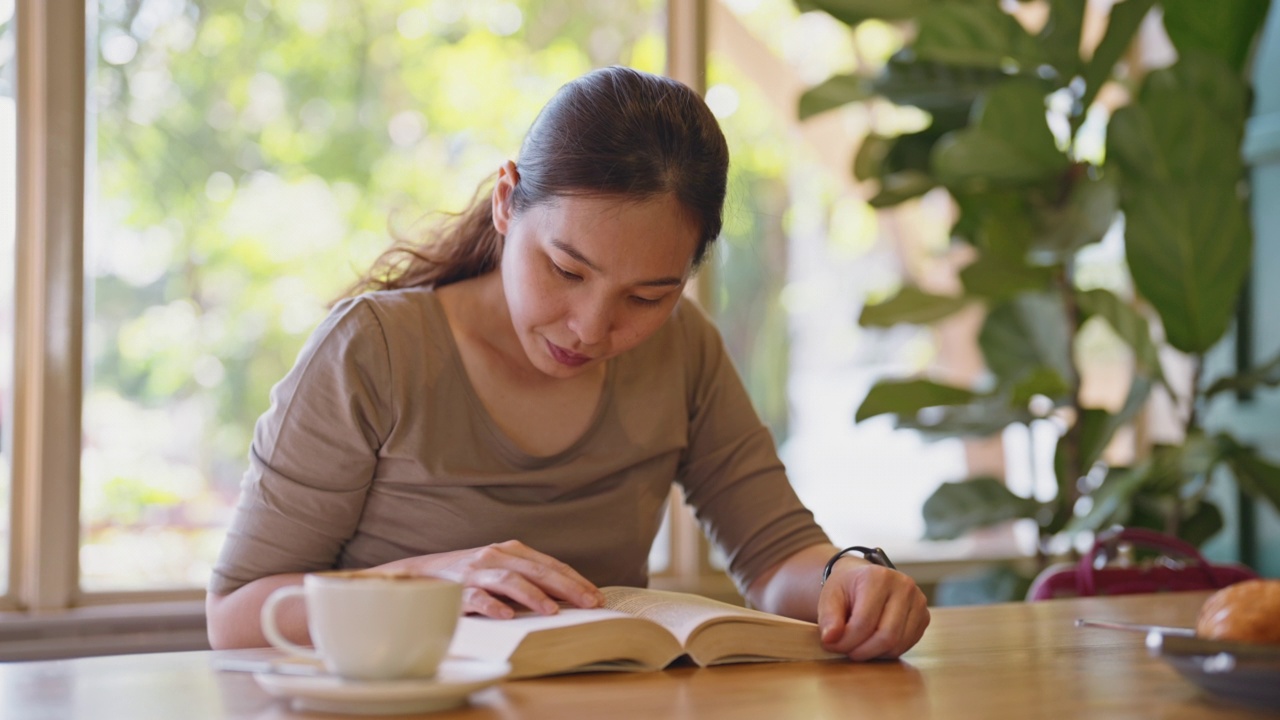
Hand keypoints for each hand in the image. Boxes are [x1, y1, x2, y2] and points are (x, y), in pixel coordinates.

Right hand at [378, 540, 603, 618]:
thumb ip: (527, 579)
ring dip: (532, 595)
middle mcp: (495, 556)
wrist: (419, 575)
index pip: (550, 564)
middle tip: (589, 604)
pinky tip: (506, 616)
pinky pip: (476, 598)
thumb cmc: (469, 576)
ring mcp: (475, 572)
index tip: (596, 596)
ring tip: (552, 611)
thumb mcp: (500, 570)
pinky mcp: (456, 590)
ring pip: (509, 580)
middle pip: (536, 570)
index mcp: (510, 550)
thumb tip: (566, 598)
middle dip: (566, 587)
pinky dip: (492, 606)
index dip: (575, 580)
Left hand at [817, 560, 929, 660]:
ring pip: (898, 644)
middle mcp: (904, 586)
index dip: (846, 641)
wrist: (864, 580)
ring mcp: (918, 602)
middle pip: (886, 636)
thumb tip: (830, 639)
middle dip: (862, 651)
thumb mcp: (830, 596)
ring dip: (874, 653)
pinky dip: (887, 651)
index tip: (831, 645)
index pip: (864, 622)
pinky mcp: (924, 617)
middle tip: (845, 651)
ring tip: (857, 646)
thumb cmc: (847, 588)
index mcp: (879, 577)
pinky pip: (906, 645)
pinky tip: (872, 643)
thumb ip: (828, 618)